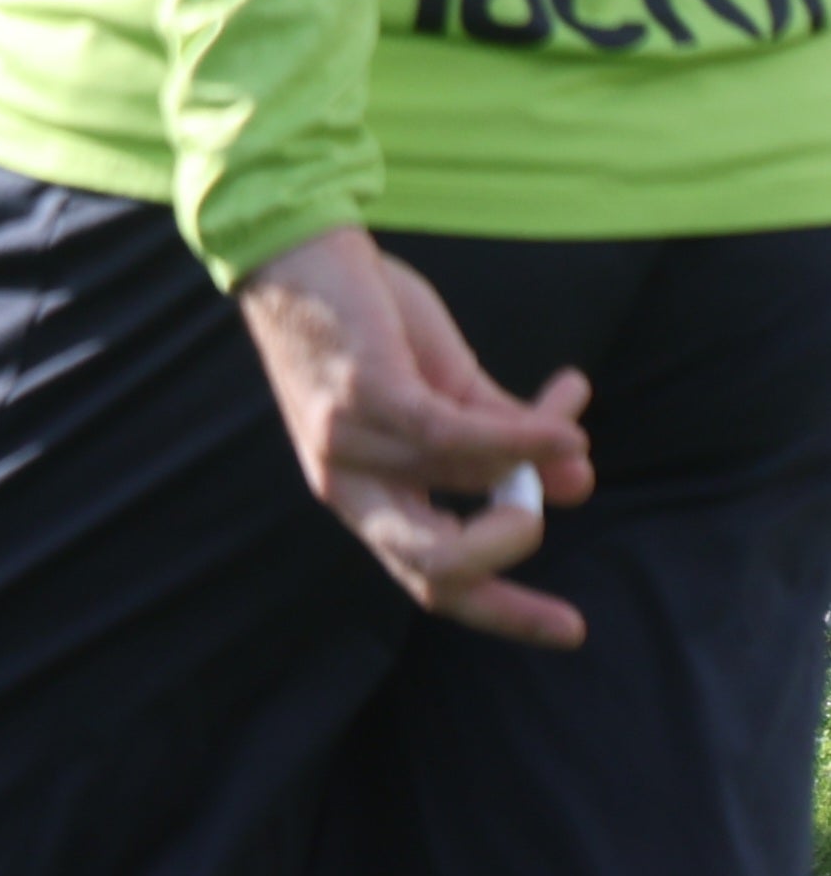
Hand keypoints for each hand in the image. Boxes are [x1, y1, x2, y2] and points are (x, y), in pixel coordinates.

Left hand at [239, 227, 594, 647]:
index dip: (501, 614)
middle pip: (434, 570)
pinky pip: (461, 437)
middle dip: (510, 571)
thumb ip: (502, 440)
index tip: (571, 629)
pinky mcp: (366, 396)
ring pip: (474, 479)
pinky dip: (524, 435)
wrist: (297, 245)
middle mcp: (348, 479)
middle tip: (552, 521)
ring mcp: (352, 442)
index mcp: (362, 492)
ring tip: (565, 407)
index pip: (428, 578)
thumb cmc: (366, 318)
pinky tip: (565, 421)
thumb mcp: (442, 392)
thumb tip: (578, 481)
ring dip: (538, 451)